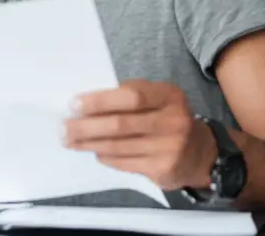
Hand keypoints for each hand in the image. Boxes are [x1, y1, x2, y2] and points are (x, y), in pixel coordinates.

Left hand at [63, 79, 217, 189]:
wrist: (201, 154)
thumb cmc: (168, 119)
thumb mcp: (158, 100)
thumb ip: (130, 97)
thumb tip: (86, 104)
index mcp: (169, 96)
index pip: (132, 95)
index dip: (100, 100)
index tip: (74, 104)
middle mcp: (173, 120)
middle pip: (120, 124)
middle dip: (86, 126)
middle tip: (64, 128)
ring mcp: (170, 147)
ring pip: (118, 146)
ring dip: (89, 143)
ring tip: (70, 141)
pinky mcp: (163, 169)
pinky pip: (125, 162)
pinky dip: (106, 157)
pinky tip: (95, 152)